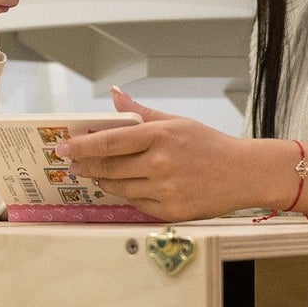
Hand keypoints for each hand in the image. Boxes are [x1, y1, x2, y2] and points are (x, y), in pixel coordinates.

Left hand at [64, 87, 252, 220]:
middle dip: (87, 165)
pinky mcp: (170, 211)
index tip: (63, 147)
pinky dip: (128, 195)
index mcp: (160, 136)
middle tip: (74, 164)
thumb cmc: (209, 145)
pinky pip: (138, 204)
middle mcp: (160, 163)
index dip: (81, 146)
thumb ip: (141, 113)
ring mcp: (165, 190)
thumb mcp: (176, 122)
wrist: (244, 173)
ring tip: (97, 175)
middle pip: (109, 167)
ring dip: (104, 181)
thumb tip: (114, 95)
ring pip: (120, 188)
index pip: (109, 142)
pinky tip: (126, 188)